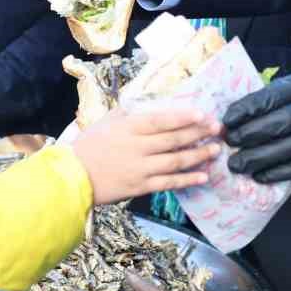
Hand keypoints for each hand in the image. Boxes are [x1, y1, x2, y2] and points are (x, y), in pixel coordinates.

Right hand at [69, 108, 222, 204]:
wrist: (72, 178)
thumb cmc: (89, 146)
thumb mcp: (106, 121)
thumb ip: (128, 112)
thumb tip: (149, 102)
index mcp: (129, 128)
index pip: (161, 120)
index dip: (183, 117)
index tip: (202, 114)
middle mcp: (137, 148)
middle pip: (173, 140)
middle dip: (199, 133)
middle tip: (218, 129)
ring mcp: (140, 169)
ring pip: (175, 161)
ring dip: (198, 155)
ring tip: (215, 149)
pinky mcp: (140, 187)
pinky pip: (168, 183)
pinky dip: (187, 179)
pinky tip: (203, 175)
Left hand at [221, 72, 290, 182]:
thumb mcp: (290, 86)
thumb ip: (265, 100)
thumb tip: (230, 120)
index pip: (272, 98)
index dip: (248, 109)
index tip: (227, 120)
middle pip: (280, 124)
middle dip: (250, 135)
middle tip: (228, 142)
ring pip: (289, 148)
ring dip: (259, 158)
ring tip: (236, 164)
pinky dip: (277, 173)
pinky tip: (258, 175)